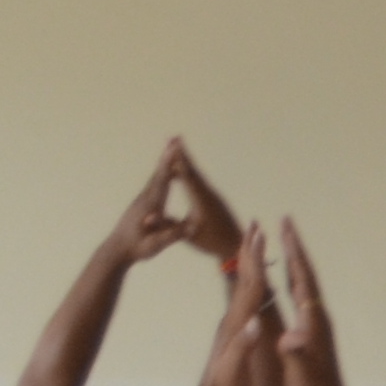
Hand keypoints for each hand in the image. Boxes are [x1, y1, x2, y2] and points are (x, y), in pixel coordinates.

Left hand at [105, 143, 199, 267]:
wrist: (116, 250)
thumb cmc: (136, 249)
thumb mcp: (155, 245)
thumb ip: (172, 235)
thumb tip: (192, 227)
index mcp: (150, 206)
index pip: (162, 181)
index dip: (168, 164)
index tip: (174, 149)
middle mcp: (145, 198)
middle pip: (158, 173)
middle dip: (168, 155)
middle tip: (176, 138)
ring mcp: (143, 199)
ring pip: (156, 176)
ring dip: (166, 161)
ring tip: (173, 146)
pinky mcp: (143, 203)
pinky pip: (156, 182)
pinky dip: (163, 171)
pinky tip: (168, 169)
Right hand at [169, 144, 247, 268]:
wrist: (238, 247)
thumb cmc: (212, 244)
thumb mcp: (188, 236)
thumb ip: (168, 225)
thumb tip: (148, 219)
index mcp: (201, 201)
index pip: (187, 176)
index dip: (179, 161)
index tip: (172, 146)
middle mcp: (209, 194)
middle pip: (193, 170)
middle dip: (183, 154)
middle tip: (174, 137)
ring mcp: (213, 196)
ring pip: (197, 174)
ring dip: (188, 160)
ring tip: (178, 147)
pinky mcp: (214, 199)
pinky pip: (200, 181)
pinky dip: (192, 171)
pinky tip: (186, 169)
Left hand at [177, 243, 278, 385]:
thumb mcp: (234, 371)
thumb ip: (243, 347)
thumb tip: (255, 323)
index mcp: (238, 324)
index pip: (249, 286)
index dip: (256, 261)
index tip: (260, 237)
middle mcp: (235, 319)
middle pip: (243, 278)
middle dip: (249, 251)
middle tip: (255, 225)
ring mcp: (234, 324)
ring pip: (242, 286)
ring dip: (248, 262)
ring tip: (253, 242)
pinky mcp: (235, 331)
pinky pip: (244, 298)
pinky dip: (249, 282)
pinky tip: (252, 278)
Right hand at [273, 221, 357, 385]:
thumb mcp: (302, 375)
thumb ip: (296, 355)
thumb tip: (290, 337)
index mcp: (313, 320)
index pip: (302, 279)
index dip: (294, 254)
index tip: (285, 228)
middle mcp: (318, 315)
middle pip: (305, 273)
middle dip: (295, 247)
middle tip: (285, 221)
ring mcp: (316, 321)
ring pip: (305, 282)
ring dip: (295, 259)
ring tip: (285, 239)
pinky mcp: (312, 329)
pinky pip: (302, 295)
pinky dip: (293, 278)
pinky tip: (287, 275)